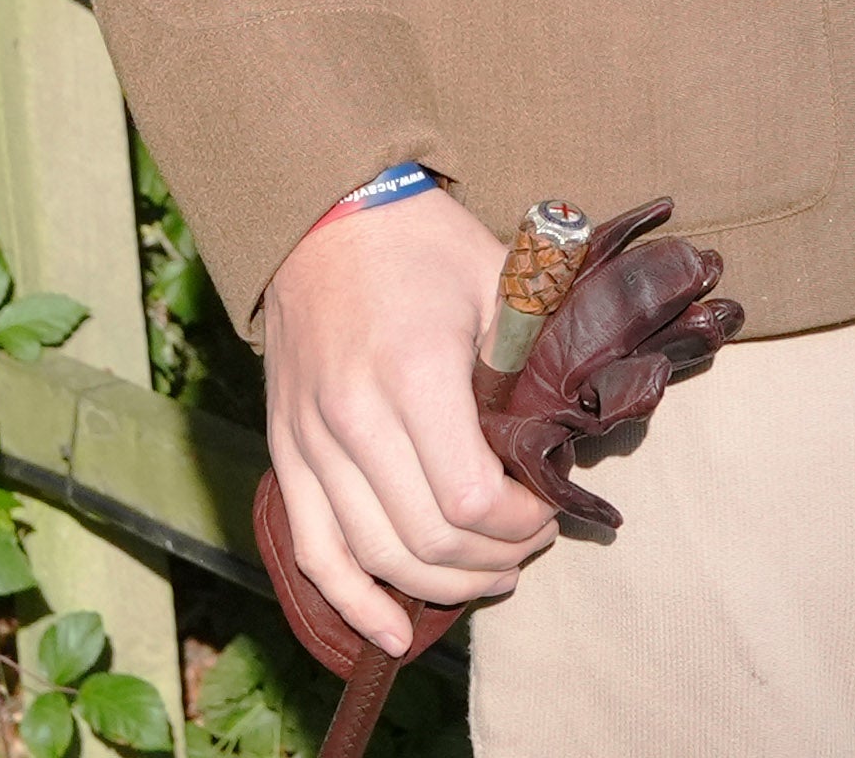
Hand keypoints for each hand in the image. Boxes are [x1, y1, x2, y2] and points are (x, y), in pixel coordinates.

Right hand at [258, 189, 556, 655]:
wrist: (326, 220)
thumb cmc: (424, 247)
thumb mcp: (501, 284)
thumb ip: (531, 362)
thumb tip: (570, 435)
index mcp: (413, 375)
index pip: (468, 498)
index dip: (518, 524)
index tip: (547, 511)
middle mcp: (352, 419)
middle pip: (425, 540)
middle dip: (491, 560)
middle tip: (530, 547)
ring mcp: (309, 443)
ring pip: (374, 556)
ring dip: (438, 587)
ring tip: (488, 580)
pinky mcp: (284, 455)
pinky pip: (311, 553)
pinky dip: (350, 603)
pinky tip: (390, 635)